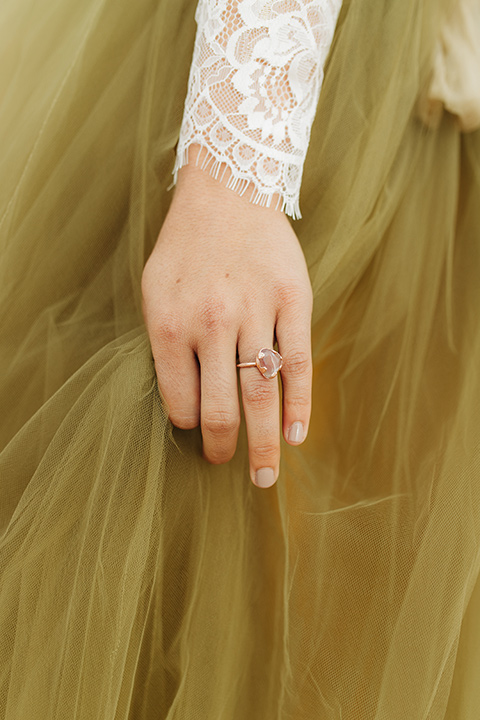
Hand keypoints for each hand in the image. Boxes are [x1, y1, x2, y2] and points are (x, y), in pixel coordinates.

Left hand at [141, 146, 312, 487]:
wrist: (228, 189)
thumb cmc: (185, 247)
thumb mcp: (154, 290)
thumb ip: (165, 345)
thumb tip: (185, 403)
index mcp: (169, 325)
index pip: (180, 401)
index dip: (189, 424)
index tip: (197, 427)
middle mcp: (211, 323)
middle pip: (222, 409)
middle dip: (223, 449)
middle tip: (226, 466)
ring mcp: (255, 311)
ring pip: (261, 394)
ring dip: (265, 445)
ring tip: (266, 476)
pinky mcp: (292, 301)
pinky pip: (298, 363)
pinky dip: (299, 405)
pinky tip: (298, 434)